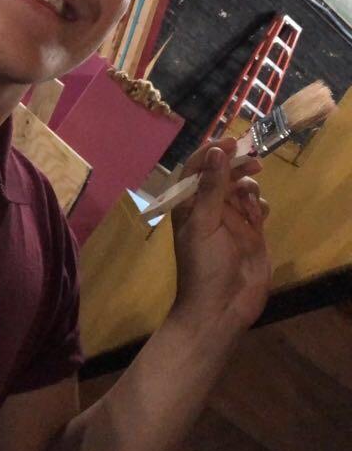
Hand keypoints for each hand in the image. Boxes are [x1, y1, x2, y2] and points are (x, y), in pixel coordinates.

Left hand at [170, 136, 270, 335]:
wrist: (221, 309)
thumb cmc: (203, 266)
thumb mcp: (204, 224)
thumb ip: (212, 188)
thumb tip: (217, 151)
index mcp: (189, 204)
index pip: (197, 168)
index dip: (212, 152)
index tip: (230, 141)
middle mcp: (209, 208)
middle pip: (224, 174)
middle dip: (237, 165)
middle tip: (254, 161)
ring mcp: (231, 220)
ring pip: (243, 188)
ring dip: (249, 186)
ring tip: (251, 199)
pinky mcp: (251, 233)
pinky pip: (257, 208)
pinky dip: (260, 206)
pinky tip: (259, 217)